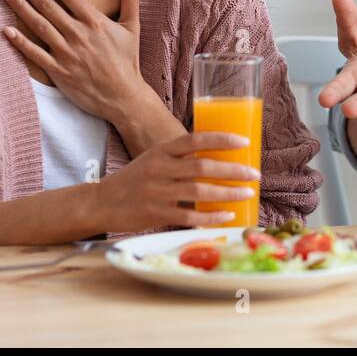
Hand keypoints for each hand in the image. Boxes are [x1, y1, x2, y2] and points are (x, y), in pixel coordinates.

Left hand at [0, 0, 153, 124]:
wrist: (123, 97)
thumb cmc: (128, 61)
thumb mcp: (133, 27)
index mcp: (95, 21)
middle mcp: (78, 34)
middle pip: (47, 5)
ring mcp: (66, 53)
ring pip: (38, 25)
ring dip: (19, 7)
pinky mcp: (58, 71)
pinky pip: (35, 54)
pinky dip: (20, 42)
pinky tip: (6, 29)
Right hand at [93, 132, 260, 232]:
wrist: (101, 202)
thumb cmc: (135, 180)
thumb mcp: (154, 159)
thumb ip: (179, 158)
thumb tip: (218, 159)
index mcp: (161, 151)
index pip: (195, 139)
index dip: (221, 140)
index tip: (245, 143)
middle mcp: (159, 168)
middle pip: (202, 166)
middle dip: (233, 170)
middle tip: (254, 174)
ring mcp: (156, 191)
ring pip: (199, 191)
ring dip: (227, 193)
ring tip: (247, 193)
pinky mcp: (154, 213)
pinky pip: (189, 215)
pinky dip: (210, 216)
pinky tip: (227, 215)